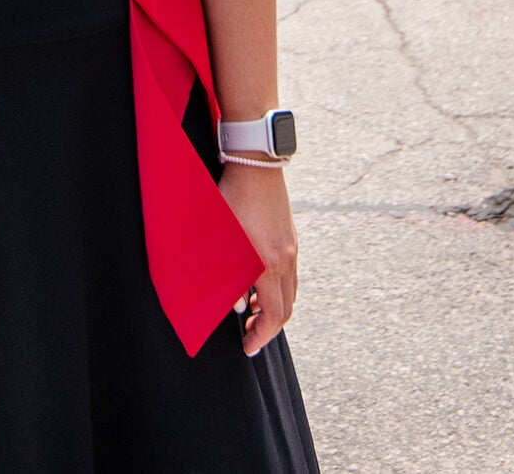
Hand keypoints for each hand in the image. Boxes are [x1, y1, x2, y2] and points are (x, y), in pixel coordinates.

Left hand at [219, 163, 298, 356]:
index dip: (261, 337)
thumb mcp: (221, 241)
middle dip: (268, 328)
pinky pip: (290, 274)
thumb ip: (227, 277)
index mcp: (269, 265)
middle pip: (286, 308)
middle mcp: (286, 260)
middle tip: (250, 337)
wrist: (255, 165)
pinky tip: (260, 284)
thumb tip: (237, 307)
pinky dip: (277, 288)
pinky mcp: (291, 237)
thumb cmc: (231, 200)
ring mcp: (292, 248)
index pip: (273, 316)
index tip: (248, 348)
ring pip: (290, 291)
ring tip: (251, 312)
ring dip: (273, 307)